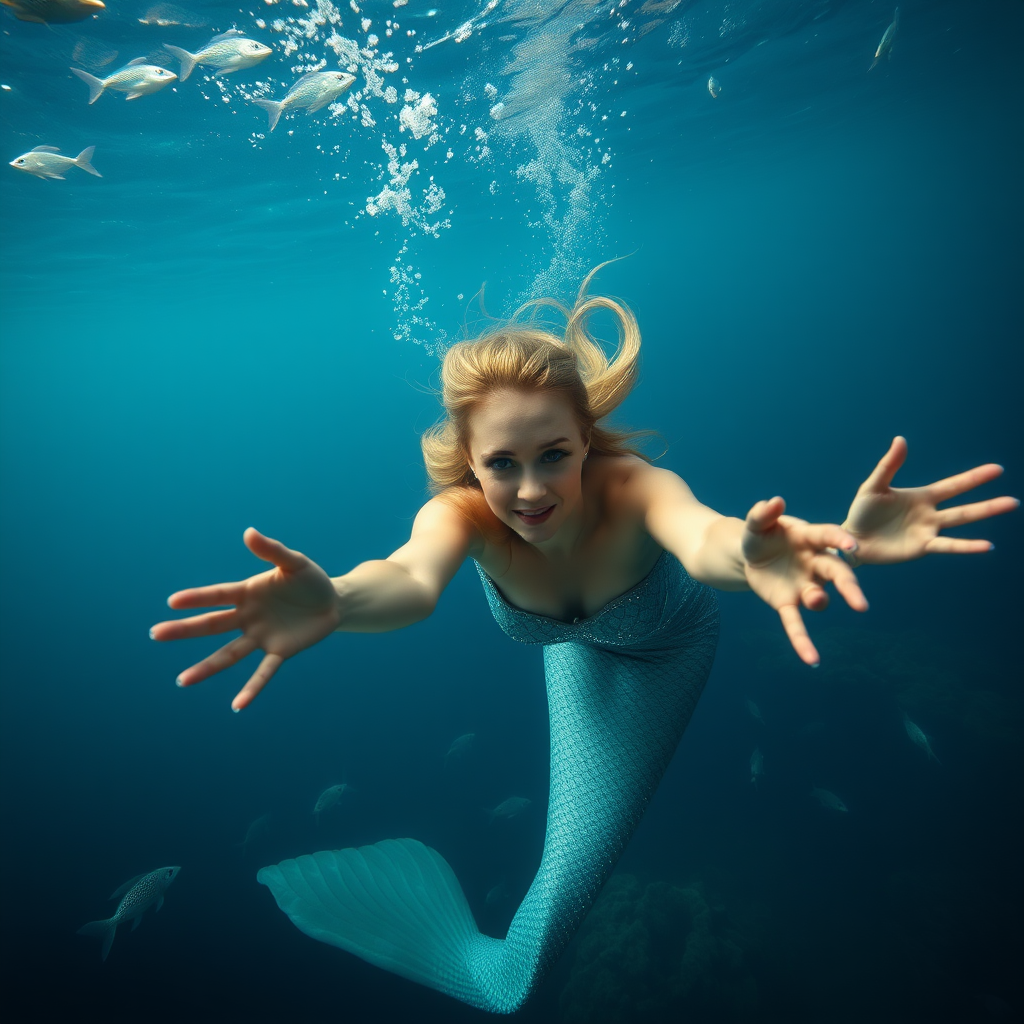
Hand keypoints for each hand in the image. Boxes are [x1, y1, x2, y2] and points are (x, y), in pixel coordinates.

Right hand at [150, 528, 340, 710]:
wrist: (333, 602)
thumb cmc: (309, 579)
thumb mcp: (294, 562)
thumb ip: (272, 550)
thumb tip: (248, 532)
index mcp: (248, 593)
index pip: (218, 595)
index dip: (197, 598)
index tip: (172, 602)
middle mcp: (248, 616)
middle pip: (213, 624)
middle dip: (185, 630)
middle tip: (155, 634)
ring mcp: (261, 636)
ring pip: (229, 654)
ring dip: (207, 667)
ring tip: (182, 681)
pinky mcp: (280, 651)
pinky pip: (263, 672)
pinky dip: (251, 689)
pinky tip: (237, 705)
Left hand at [742, 497, 867, 665]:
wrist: (749, 555)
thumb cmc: (761, 534)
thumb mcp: (756, 523)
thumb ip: (762, 512)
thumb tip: (773, 501)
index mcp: (810, 538)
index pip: (829, 537)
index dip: (840, 540)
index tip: (851, 545)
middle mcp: (814, 563)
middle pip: (837, 573)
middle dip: (848, 586)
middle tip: (859, 602)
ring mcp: (804, 585)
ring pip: (819, 596)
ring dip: (819, 600)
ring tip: (815, 601)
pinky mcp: (788, 603)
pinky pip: (797, 624)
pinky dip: (803, 641)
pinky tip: (812, 660)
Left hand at [844, 437, 1017, 564]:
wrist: (852, 538)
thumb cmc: (862, 511)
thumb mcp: (874, 486)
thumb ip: (888, 465)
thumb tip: (900, 439)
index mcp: (921, 497)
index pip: (953, 486)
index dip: (974, 478)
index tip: (997, 469)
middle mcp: (930, 513)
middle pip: (964, 505)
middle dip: (988, 503)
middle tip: (1014, 500)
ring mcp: (928, 531)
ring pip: (960, 523)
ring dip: (983, 518)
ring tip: (1006, 514)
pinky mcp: (922, 546)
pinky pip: (948, 545)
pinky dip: (967, 546)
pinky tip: (986, 545)